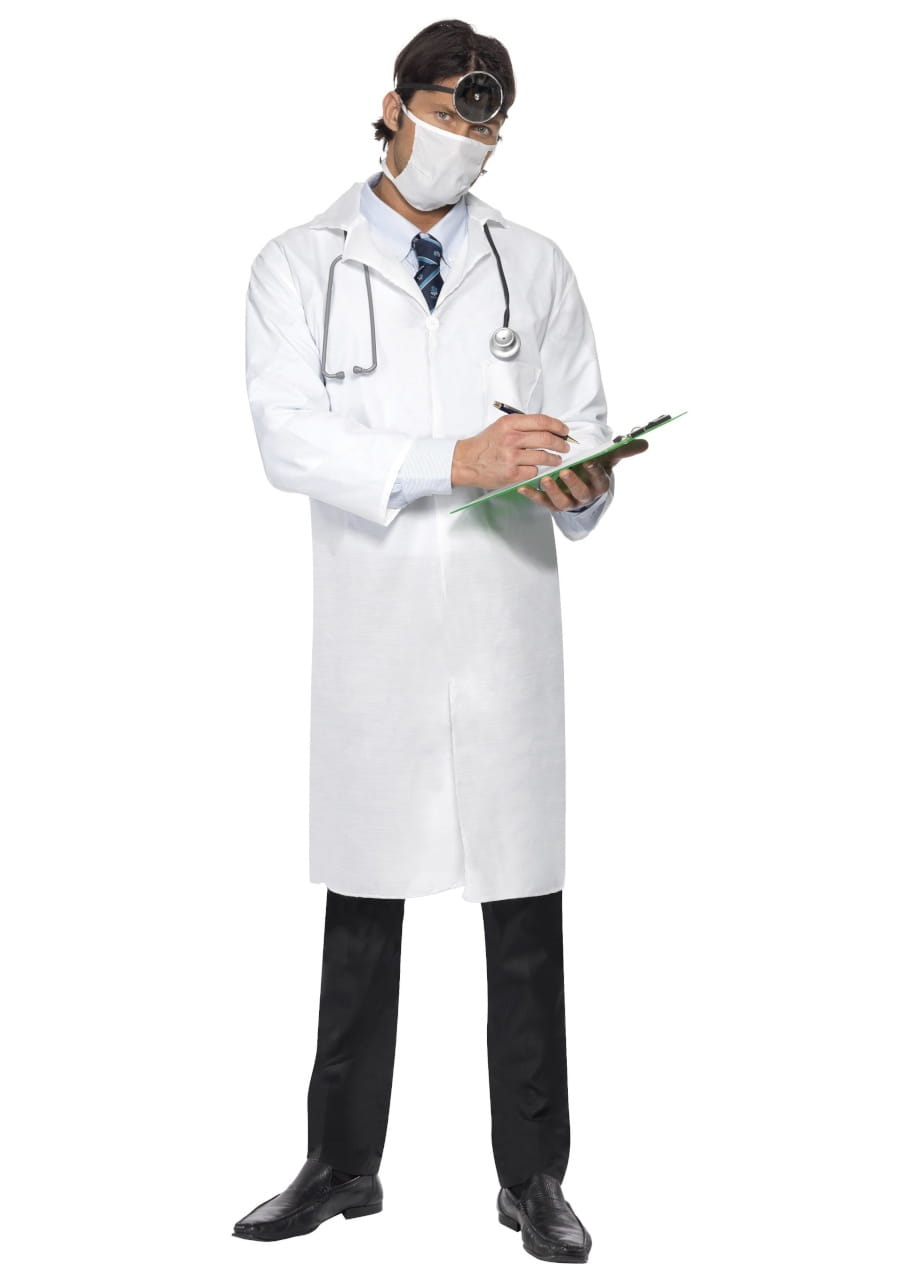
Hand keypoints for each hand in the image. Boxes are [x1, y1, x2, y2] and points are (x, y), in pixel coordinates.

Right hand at [452, 413, 573, 489]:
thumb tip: (547, 428)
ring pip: (544, 457)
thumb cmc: (484, 444)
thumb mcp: (501, 426)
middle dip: (561, 443)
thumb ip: (522, 425)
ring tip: (556, 459)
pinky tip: (534, 468)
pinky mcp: (511, 473)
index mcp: (510, 424)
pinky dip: (536, 470)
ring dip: (554, 459)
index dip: (558, 426)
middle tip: (565, 446)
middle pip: (547, 439)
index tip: (564, 431)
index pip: (542, 422)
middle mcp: (511, 438)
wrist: (465, 461)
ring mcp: (512, 457)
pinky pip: (534, 471)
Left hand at [517, 437, 648, 510]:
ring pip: (561, 501)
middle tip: (565, 471)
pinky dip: (533, 495)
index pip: (600, 480)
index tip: (589, 461)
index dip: (595, 471)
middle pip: (580, 492)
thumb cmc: (594, 469)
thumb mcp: (608, 459)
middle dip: (573, 482)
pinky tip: (523, 486)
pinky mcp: (553, 504)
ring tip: (545, 479)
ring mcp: (568, 502)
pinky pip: (542, 502)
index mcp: (599, 485)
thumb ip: (624, 451)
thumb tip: (645, 444)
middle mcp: (584, 496)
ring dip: (553, 491)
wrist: (581, 483)